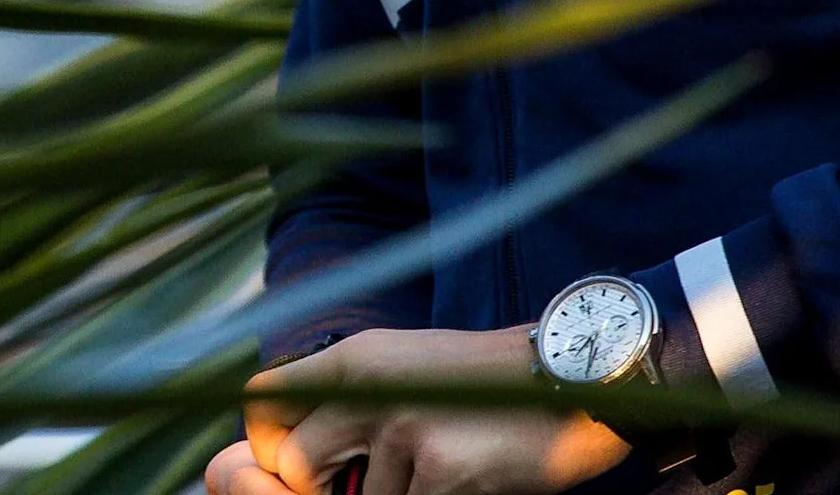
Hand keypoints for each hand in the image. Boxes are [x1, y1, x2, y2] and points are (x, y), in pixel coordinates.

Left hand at [214, 327, 633, 494]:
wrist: (575, 379)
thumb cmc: (489, 384)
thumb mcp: (407, 366)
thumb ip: (350, 399)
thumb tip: (288, 454)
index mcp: (356, 358)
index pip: (264, 400)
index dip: (264, 442)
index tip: (294, 463)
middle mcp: (368, 388)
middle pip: (294, 463)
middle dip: (325, 486)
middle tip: (380, 476)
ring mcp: (402, 429)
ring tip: (446, 465)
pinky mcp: (439, 469)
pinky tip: (470, 476)